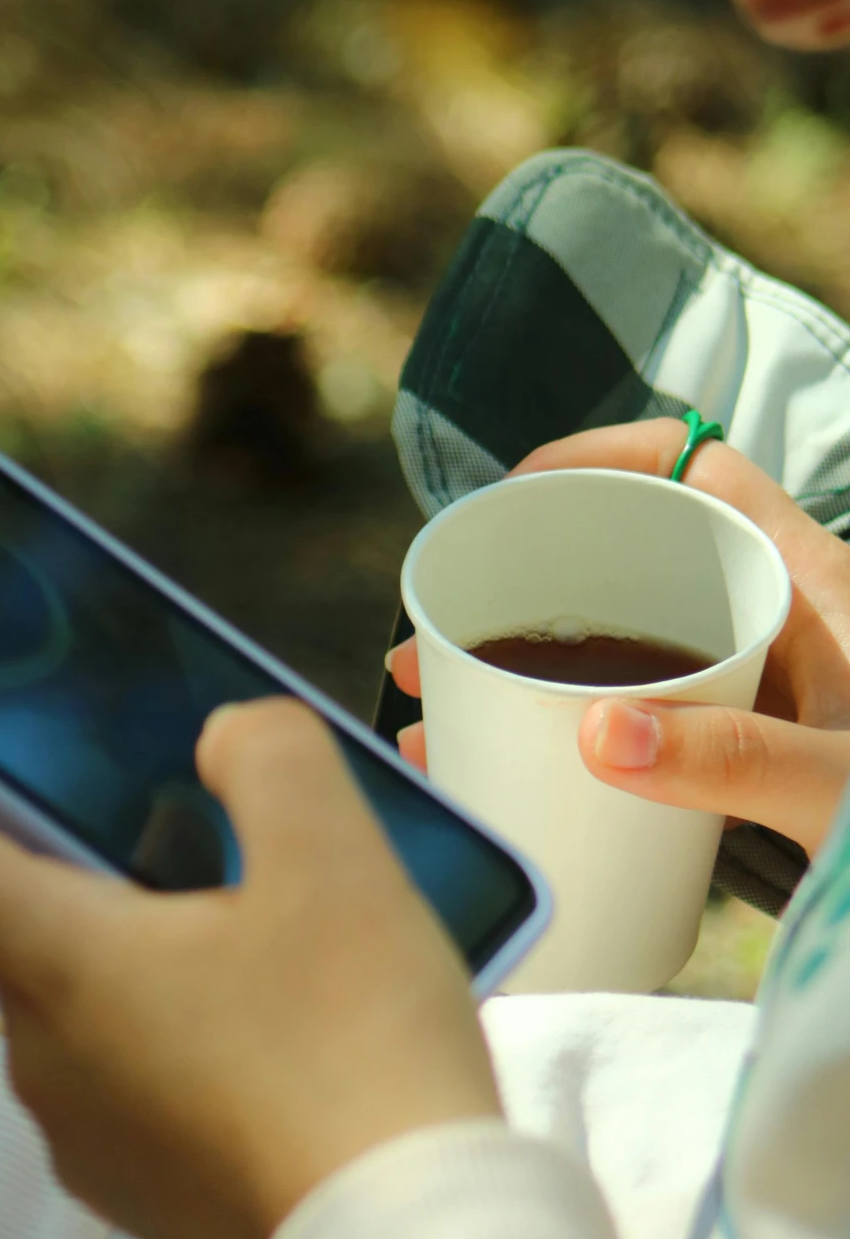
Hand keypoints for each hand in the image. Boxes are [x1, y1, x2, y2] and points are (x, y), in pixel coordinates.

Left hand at [0, 699, 498, 1238]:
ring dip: (151, 965)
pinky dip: (184, 1051)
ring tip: (281, 955)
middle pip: (13, 924)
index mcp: (49, 955)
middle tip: (214, 849)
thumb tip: (221, 738)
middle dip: (94, 874)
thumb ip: (267, 757)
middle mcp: (34, 1051)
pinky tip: (291, 1050)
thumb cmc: (356, 1046)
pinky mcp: (136, 1201)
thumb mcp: (336, 861)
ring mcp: (79, 1138)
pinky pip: (130, 1090)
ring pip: (82, 1009)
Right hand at [386, 421, 849, 856]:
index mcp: (809, 585)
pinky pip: (634, 727)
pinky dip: (557, 740)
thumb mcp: (845, 784)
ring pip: (619, 651)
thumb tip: (601, 733)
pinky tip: (497, 773)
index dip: (603, 454)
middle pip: (630, 561)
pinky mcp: (738, 758)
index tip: (520, 490)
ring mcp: (752, 693)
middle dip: (520, 589)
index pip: (696, 466)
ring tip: (431, 708)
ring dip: (521, 675)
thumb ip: (736, 758)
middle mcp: (771, 624)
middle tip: (431, 632)